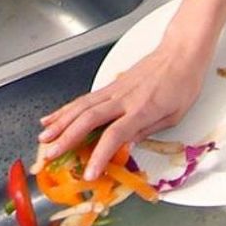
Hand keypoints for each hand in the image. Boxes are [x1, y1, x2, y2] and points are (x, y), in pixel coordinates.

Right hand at [38, 40, 209, 179]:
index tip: (89, 173)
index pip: (115, 135)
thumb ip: (146, 132)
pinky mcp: (111, 84)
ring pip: (80, 107)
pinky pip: (84, 99)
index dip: (99, 155)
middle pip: (88, 119)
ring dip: (59, 123)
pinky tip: (53, 117)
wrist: (181, 53)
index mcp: (142, 110)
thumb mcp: (173, 117)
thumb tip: (125, 147)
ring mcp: (114, 90)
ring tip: (43, 138)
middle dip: (66, 139)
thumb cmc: (182, 84)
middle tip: (50, 155)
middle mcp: (124, 99)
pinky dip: (66, 109)